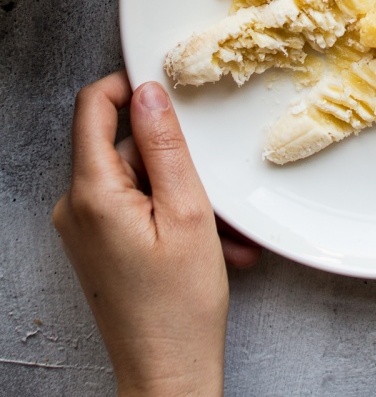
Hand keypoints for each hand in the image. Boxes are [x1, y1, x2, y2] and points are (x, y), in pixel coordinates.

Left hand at [53, 71, 259, 396]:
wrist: (168, 375)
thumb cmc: (179, 307)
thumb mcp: (187, 211)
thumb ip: (166, 145)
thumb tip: (149, 91)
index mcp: (92, 193)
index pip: (93, 106)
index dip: (129, 85)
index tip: (166, 86)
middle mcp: (76, 207)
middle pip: (123, 146)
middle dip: (174, 159)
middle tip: (214, 188)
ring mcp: (84, 229)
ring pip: (137, 179)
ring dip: (182, 194)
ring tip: (220, 231)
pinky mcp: (98, 245)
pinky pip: (134, 207)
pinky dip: (171, 216)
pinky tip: (206, 245)